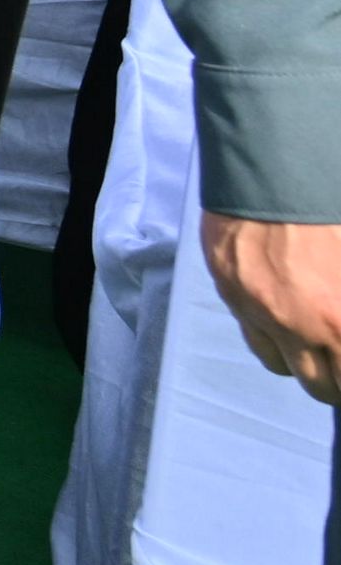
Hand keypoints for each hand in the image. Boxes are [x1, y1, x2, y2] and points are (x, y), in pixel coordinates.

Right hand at [208, 212, 340, 402]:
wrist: (274, 178)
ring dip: (301, 364)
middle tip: (339, 360)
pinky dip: (270, 338)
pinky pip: (254, 337)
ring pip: (283, 368)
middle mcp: (302, 329)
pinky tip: (281, 319)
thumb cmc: (327, 219)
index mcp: (339, 322)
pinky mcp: (234, 298)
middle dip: (335, 380)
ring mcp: (263, 315)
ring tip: (311, 344)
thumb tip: (340, 323)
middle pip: (322, 386)